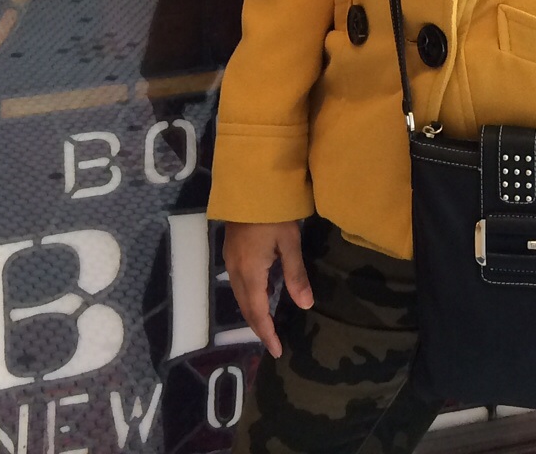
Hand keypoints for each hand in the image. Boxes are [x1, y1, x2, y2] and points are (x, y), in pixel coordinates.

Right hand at [222, 220, 313, 358]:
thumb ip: (296, 275)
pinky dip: (248, 297)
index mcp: (250, 273)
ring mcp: (229, 260)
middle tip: (272, 343)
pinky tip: (259, 296)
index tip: (276, 351)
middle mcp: (235, 271)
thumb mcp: (289, 242)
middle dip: (258, 327)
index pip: (258, 313)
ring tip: (267, 325)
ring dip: (252, 313)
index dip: (267, 333)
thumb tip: (306, 305)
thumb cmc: (273, 213)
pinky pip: (237, 283)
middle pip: (245, 307)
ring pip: (239, 296)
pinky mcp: (230, 250)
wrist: (249, 184)